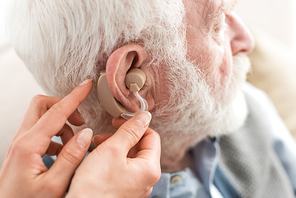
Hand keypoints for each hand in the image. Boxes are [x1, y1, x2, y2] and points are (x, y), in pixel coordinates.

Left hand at [0, 79, 92, 197]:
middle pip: (42, 105)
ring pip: (42, 118)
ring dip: (62, 125)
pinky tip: (63, 152)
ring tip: (73, 144)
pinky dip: (56, 136)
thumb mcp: (54, 186)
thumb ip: (71, 157)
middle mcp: (22, 140)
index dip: (74, 97)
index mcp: (29, 145)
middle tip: (80, 120)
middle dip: (64, 106)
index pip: (56, 112)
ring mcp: (21, 144)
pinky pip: (41, 132)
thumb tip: (85, 134)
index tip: (86, 85)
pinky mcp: (23, 150)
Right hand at [66, 112, 160, 197]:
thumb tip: (144, 116)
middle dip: (123, 136)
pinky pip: (124, 169)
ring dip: (116, 146)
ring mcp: (136, 187)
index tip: (118, 122)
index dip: (135, 125)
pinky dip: (113, 159)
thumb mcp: (113, 149)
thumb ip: (130, 130)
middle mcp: (146, 180)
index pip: (152, 136)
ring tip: (98, 146)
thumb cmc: (95, 187)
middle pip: (141, 147)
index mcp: (150, 169)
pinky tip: (99, 158)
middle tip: (105, 135)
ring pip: (131, 157)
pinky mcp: (125, 191)